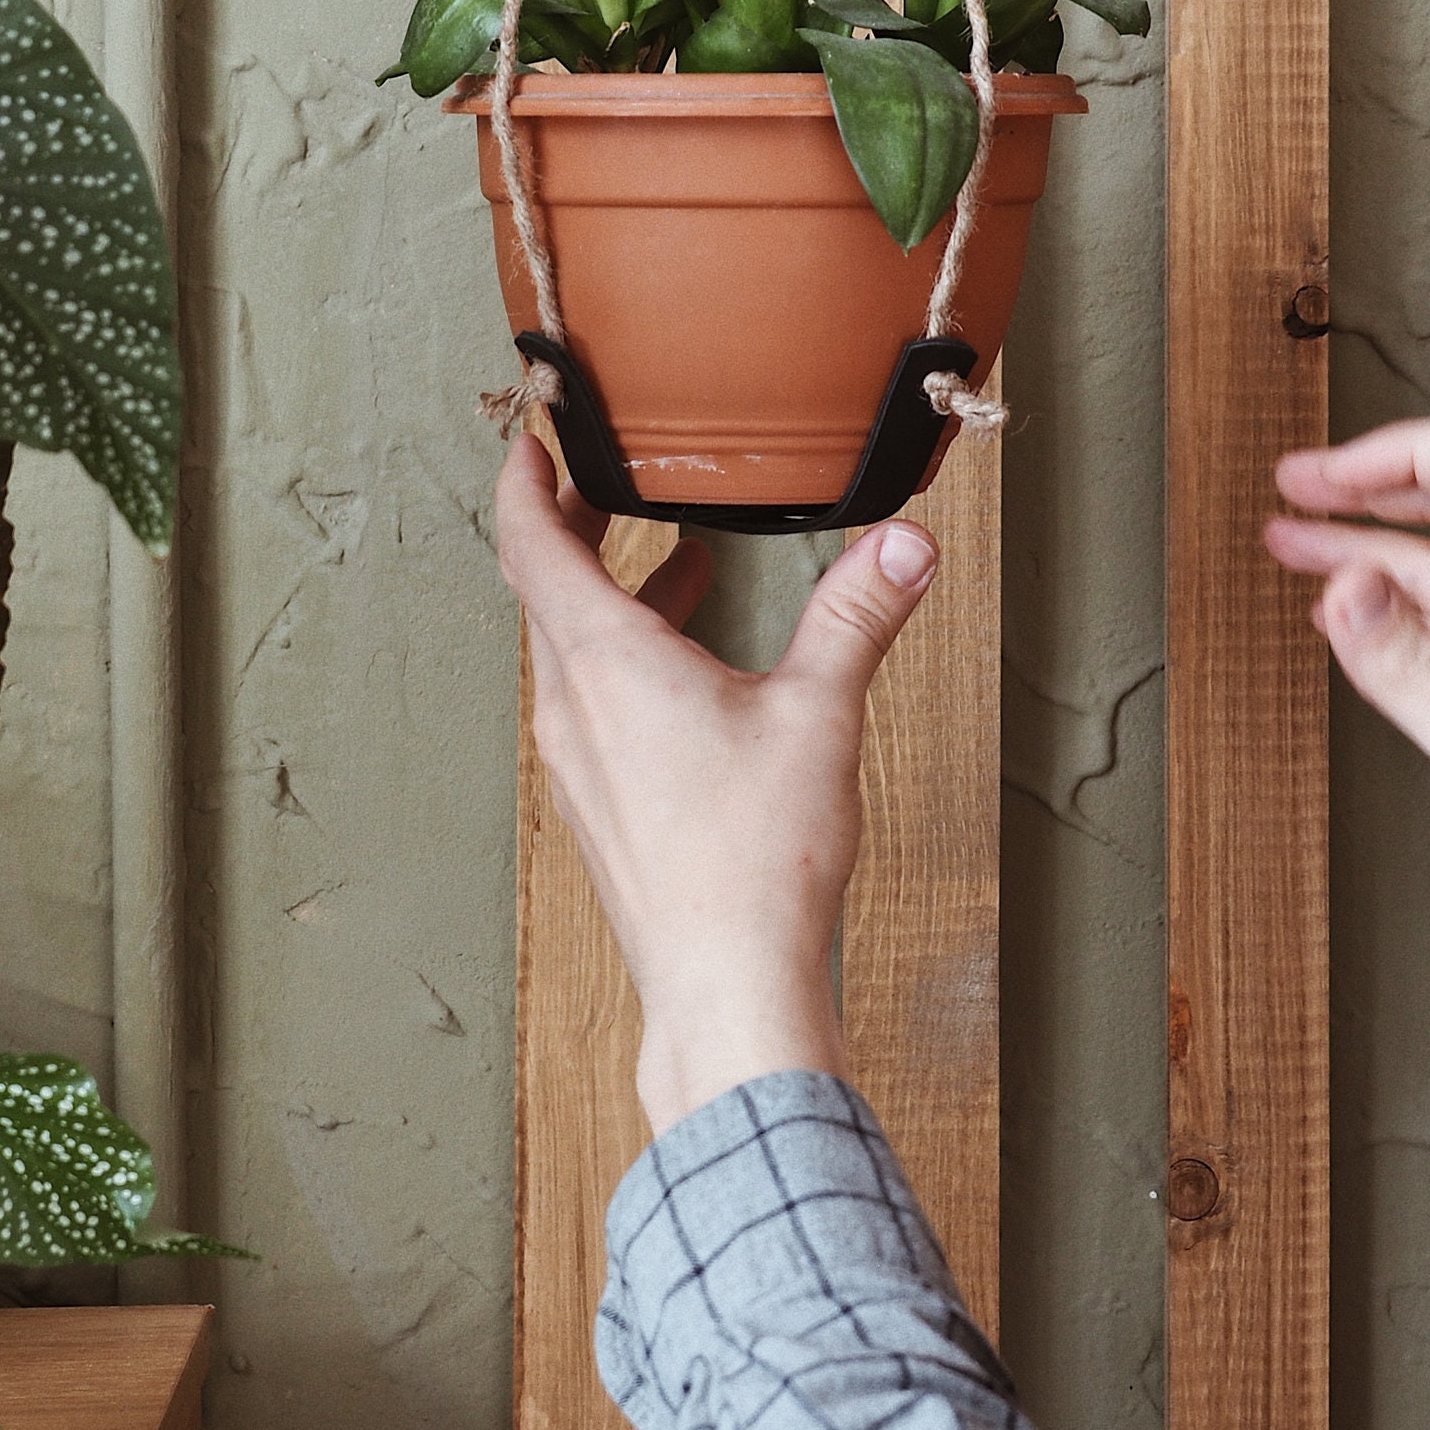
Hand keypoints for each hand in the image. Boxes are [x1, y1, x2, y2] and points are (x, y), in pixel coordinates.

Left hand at [495, 435, 940, 1133]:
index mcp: (604, 664)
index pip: (531, 543)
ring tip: (678, 565)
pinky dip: (626, 657)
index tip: (530, 440)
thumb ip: (857, 618)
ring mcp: (578, 763)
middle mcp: (572, 708)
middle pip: (545, 591)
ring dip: (611, 595)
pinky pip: (592, 702)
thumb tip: (903, 546)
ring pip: (570, 649)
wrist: (726, 989)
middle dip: (577, 527)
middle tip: (609, 483)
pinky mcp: (600, 805)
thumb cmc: (754, 865)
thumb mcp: (819, 716)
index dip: (525, 482)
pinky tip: (693, 671)